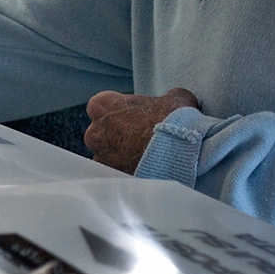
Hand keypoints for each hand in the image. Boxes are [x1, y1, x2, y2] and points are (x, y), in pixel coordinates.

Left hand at [84, 87, 199, 173]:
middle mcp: (95, 129)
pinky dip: (122, 173)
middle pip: (99, 133)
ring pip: (104, 155)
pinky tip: (138, 172)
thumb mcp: (175, 99)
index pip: (100, 107)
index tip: (130, 118)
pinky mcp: (109, 175)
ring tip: (140, 159)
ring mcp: (100, 154)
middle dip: (115, 137)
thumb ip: (165, 98)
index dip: (117, 113)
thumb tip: (175, 101)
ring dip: (118, 157)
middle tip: (137, 140)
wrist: (179, 149)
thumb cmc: (173, 121)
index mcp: (103, 104)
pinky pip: (111, 174)